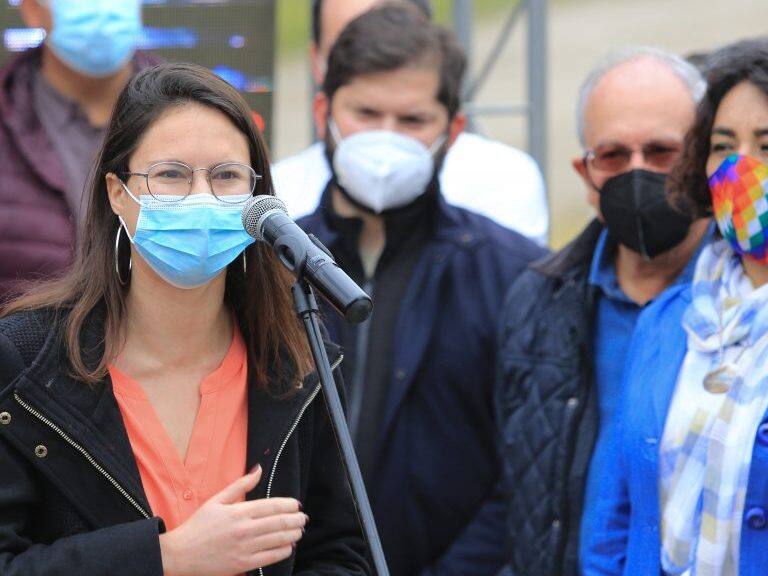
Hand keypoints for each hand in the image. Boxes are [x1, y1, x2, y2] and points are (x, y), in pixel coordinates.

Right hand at [160, 465, 307, 575]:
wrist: (181, 553)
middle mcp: (244, 529)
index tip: (297, 505)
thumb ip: (240, 484)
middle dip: (296, 520)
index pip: (272, 505)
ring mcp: (245, 547)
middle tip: (303, 518)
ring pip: (279, 539)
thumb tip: (258, 468)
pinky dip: (284, 551)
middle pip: (280, 522)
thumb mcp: (217, 500)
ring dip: (293, 534)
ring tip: (299, 531)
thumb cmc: (198, 525)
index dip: (289, 505)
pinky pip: (271, 557)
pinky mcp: (243, 563)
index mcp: (239, 511)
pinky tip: (288, 546)